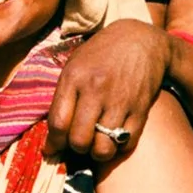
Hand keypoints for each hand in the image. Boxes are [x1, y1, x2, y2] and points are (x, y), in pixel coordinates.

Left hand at [46, 19, 169, 160]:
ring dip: (98, 153)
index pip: (58, 123)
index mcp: (74, 78)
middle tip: (80, 143)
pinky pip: (126, 143)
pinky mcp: (141, 108)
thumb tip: (52, 140)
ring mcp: (120, 100)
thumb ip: (62, 98)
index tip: (53, 149)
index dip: (54, 143)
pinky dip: (119, 148)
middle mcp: (96, 90)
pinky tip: (115, 138)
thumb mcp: (74, 66)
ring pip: (103, 148)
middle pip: (79, 140)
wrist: (141, 40)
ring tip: (97, 144)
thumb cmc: (100, 55)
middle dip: (77, 149)